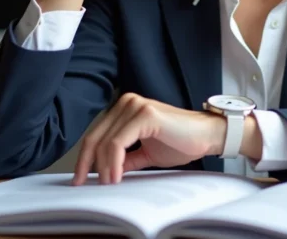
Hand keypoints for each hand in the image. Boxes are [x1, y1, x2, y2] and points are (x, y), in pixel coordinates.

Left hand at [72, 93, 225, 184]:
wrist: (207, 135)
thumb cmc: (181, 141)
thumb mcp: (145, 152)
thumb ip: (125, 158)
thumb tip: (104, 171)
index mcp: (125, 108)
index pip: (96, 133)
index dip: (85, 157)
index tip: (80, 178)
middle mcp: (127, 102)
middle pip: (95, 136)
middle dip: (87, 164)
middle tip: (84, 184)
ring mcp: (135, 106)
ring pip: (105, 141)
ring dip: (102, 166)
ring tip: (106, 184)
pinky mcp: (144, 114)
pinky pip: (118, 142)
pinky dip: (113, 161)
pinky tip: (115, 176)